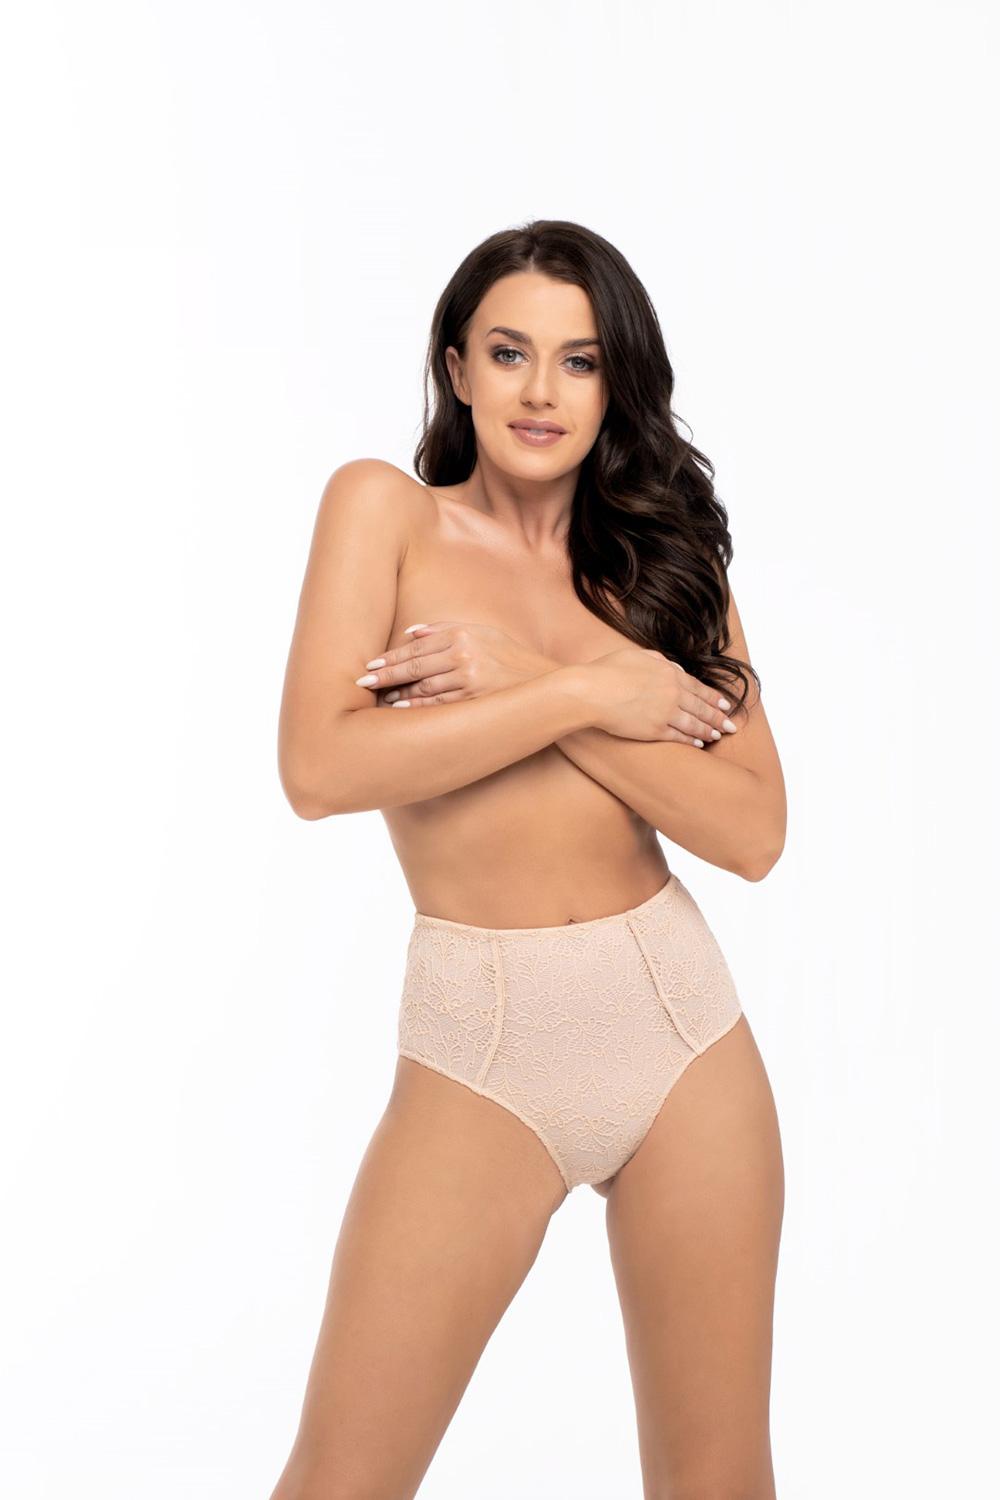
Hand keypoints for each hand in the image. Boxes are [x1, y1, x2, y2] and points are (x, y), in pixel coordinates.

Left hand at [354, 620, 550, 706]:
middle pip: (415, 665)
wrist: (546, 684)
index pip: (418, 645)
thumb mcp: (485, 633)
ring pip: (424, 687)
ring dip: (398, 693)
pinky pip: (439, 706)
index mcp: (464, 635)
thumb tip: (412, 631)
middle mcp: (465, 655)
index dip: (392, 655)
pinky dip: (417, 708)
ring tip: (379, 697)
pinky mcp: (475, 702)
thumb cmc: (513, 658)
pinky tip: (401, 710)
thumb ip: (447, 629)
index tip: (371, 662)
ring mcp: (470, 680)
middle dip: (386, 674)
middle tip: (363, 680)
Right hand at [582, 647, 738, 745]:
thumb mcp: (637, 655)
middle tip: (732, 726)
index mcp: (669, 673)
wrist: (590, 691)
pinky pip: (679, 737)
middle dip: (719, 717)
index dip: (714, 698)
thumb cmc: (607, 670)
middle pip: (703, 708)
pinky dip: (691, 741)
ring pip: (695, 725)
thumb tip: (675, 668)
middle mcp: (672, 693)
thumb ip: (660, 661)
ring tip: (718, 736)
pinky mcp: (654, 731)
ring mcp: (665, 713)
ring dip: (709, 731)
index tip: (725, 705)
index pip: (699, 688)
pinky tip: (698, 744)